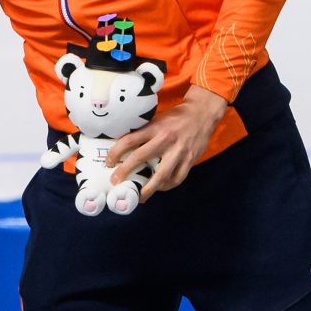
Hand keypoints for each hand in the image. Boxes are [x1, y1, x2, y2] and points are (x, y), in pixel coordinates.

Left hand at [107, 86, 226, 201]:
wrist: (202, 114)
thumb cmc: (175, 118)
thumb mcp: (156, 120)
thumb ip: (143, 132)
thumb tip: (123, 146)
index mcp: (154, 128)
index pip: (129, 141)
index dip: (115, 153)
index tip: (108, 162)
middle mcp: (165, 140)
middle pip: (140, 158)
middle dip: (125, 172)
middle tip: (115, 182)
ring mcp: (179, 152)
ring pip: (161, 174)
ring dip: (148, 188)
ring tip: (139, 196)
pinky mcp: (190, 160)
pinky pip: (177, 178)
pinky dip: (167, 186)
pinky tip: (159, 189)